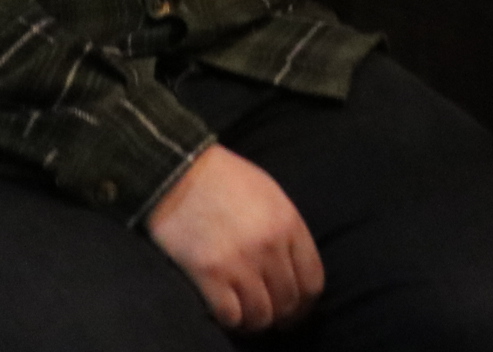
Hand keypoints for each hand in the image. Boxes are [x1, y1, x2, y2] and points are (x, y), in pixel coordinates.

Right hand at [146, 144, 324, 332]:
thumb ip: (287, 230)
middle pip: (289, 302)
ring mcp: (240, 262)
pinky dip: (230, 320)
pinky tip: (225, 311)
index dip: (305, 304)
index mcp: (289, 224)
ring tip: (246, 316)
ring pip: (261, 315)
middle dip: (282, 316)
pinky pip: (230, 316)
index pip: (313, 281)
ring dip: (255, 321)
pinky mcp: (209, 274)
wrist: (179, 171)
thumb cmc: (226, 180)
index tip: (295, 310)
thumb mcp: (271, 195)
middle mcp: (270, 247)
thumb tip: (293, 267)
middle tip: (270, 318)